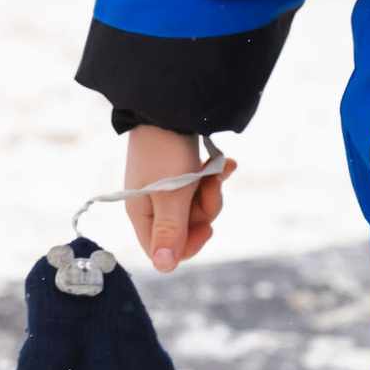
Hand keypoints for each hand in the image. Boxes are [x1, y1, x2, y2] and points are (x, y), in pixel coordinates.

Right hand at [123, 124, 235, 272]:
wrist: (171, 101)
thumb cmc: (166, 149)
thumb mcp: (170, 193)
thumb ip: (170, 231)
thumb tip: (164, 268)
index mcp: (142, 213)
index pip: (163, 250)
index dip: (189, 243)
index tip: (207, 227)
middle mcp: (152, 201)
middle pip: (185, 227)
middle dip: (205, 209)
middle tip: (212, 186)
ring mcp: (168, 183)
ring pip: (197, 205)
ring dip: (212, 188)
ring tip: (218, 168)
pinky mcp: (181, 167)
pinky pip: (202, 183)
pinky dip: (215, 174)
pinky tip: (227, 162)